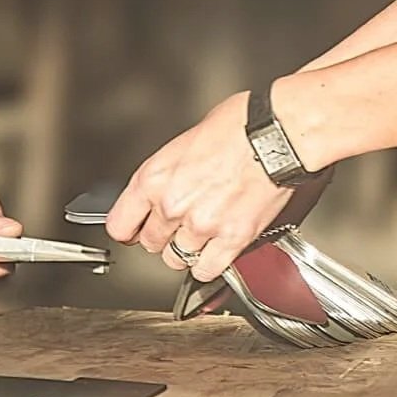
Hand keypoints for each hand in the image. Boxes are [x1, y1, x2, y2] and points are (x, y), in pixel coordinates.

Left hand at [105, 91, 330, 284]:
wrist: (276, 134)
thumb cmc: (238, 125)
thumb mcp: (185, 141)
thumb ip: (168, 173)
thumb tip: (165, 187)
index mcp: (155, 177)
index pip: (120, 225)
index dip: (129, 228)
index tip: (135, 229)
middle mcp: (173, 205)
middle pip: (151, 244)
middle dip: (163, 235)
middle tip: (179, 223)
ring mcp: (202, 226)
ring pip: (178, 259)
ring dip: (188, 250)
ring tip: (202, 232)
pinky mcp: (231, 240)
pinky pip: (207, 270)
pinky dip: (211, 263)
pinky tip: (217, 248)